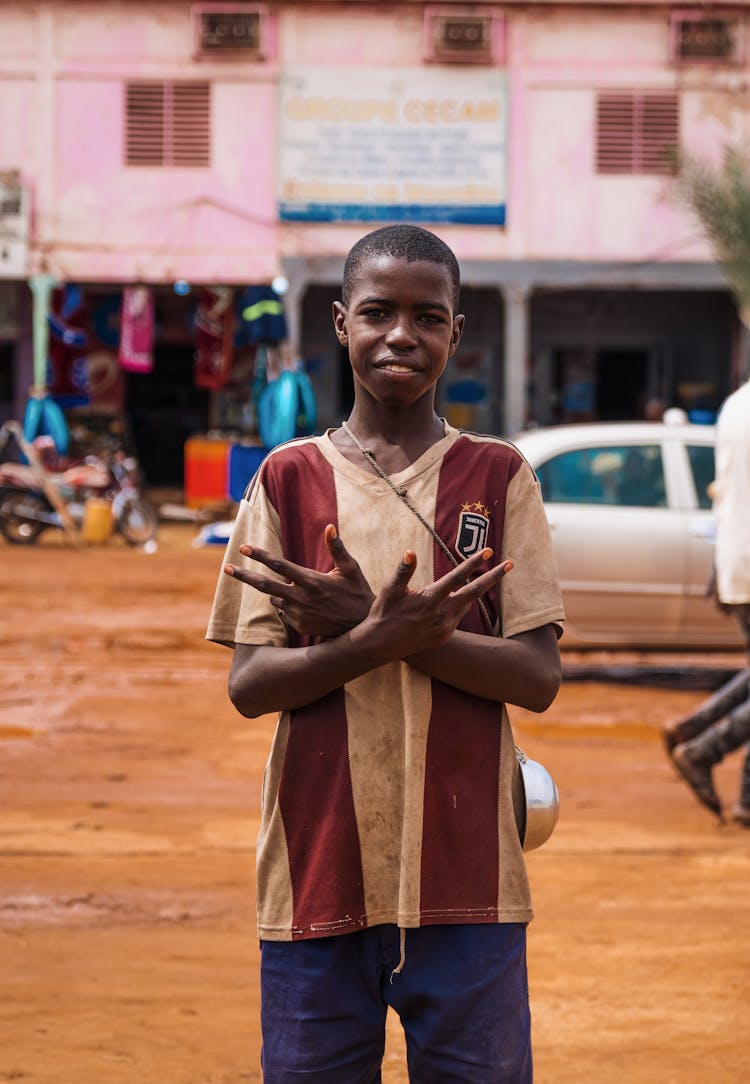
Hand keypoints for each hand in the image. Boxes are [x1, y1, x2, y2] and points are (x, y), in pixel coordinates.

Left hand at [224, 524, 374, 637]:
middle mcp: (301, 597)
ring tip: (301, 592)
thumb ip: (337, 547)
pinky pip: (285, 613)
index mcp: (312, 580)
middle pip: (265, 585)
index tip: (243, 548)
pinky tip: (306, 605)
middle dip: (244, 576)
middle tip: (227, 568)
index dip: (260, 556)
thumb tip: (330, 526)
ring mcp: (298, 614)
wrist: (362, 627)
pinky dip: (288, 606)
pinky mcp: (299, 626)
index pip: (279, 565)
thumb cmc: (358, 593)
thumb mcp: (351, 568)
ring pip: (276, 599)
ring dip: (278, 593)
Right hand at [359, 547, 512, 661]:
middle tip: (511, 564)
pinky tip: (453, 601)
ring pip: (466, 604)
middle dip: (494, 577)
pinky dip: (460, 606)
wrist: (380, 645)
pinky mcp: (444, 636)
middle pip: (475, 592)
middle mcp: (441, 614)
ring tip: (480, 578)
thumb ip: (403, 570)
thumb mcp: (390, 590)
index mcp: (429, 599)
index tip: (488, 551)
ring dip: (475, 591)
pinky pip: (458, 617)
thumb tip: (410, 552)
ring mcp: (445, 628)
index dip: (474, 563)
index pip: (457, 577)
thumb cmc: (383, 613)